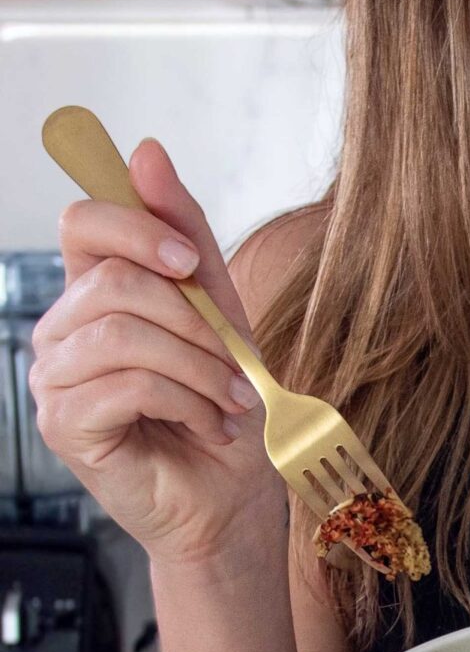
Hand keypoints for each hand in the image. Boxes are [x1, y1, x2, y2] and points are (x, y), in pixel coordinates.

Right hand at [28, 137, 284, 568]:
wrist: (231, 499)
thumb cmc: (222, 410)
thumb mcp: (220, 311)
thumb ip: (185, 236)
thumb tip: (146, 151)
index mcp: (94, 294)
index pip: (83, 222)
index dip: (137, 227)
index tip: (190, 261)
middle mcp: (62, 331)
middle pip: (113, 281)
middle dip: (192, 319)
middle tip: (234, 361)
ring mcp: (54, 379)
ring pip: (122, 333)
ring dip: (196, 365)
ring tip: (230, 398)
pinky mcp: (64, 425)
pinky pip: (125, 383)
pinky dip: (185, 402)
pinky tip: (210, 425)